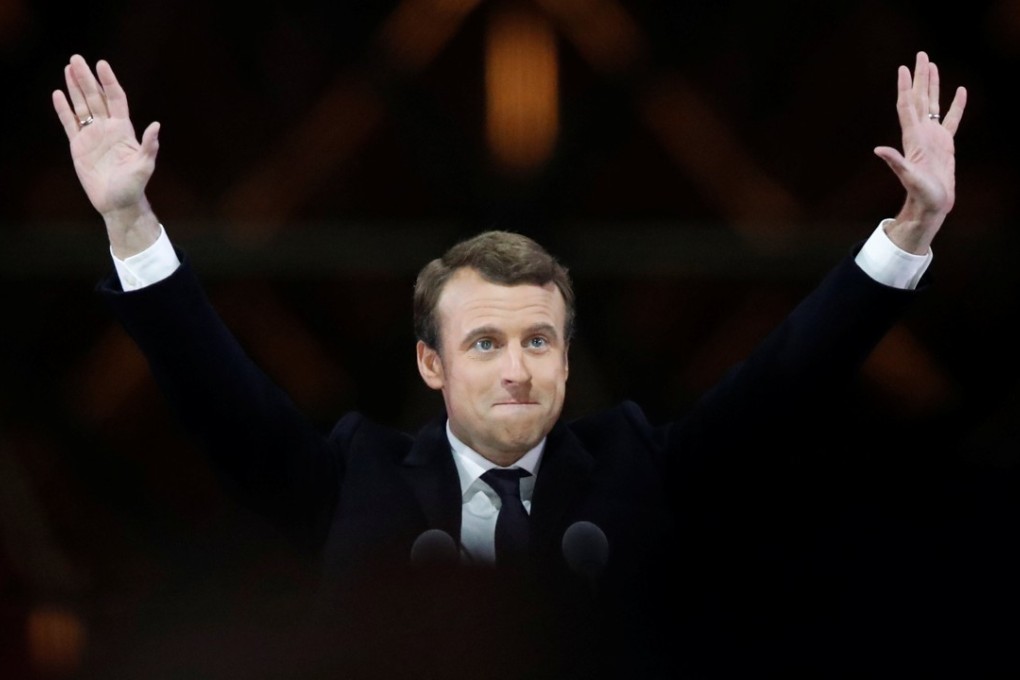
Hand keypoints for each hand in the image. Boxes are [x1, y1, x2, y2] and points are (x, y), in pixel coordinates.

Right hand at [52, 55, 161, 256]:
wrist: (117, 203)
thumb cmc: (134, 186)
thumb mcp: (144, 166)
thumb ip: (149, 146)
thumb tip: (156, 126)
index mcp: (124, 130)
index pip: (115, 99)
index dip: (109, 81)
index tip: (102, 64)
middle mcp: (107, 128)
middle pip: (95, 97)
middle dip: (86, 78)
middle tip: (77, 58)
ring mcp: (92, 136)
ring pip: (82, 106)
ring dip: (74, 88)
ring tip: (68, 68)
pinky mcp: (78, 146)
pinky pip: (69, 123)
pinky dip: (63, 109)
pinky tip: (58, 94)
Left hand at [874, 51, 966, 254]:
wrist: (931, 205)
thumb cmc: (920, 194)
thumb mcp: (908, 177)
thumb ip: (895, 162)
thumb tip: (878, 150)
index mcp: (913, 137)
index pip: (907, 106)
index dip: (904, 87)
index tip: (902, 68)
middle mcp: (921, 133)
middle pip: (919, 98)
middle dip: (920, 77)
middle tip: (921, 55)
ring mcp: (933, 137)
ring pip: (933, 104)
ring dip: (933, 85)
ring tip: (932, 66)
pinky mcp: (945, 144)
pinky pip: (952, 119)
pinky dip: (956, 105)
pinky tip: (960, 91)